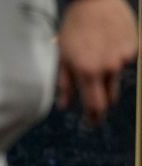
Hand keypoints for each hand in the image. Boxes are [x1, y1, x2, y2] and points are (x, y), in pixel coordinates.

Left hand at [57, 0, 137, 125]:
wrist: (95, 1)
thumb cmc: (74, 27)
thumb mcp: (62, 57)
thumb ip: (64, 84)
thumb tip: (64, 105)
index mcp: (88, 72)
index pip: (95, 105)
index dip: (94, 117)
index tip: (92, 123)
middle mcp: (109, 67)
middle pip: (109, 95)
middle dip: (101, 98)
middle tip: (93, 94)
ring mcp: (124, 57)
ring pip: (116, 76)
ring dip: (107, 74)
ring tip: (96, 54)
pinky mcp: (134, 47)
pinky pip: (124, 60)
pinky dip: (117, 57)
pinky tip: (108, 43)